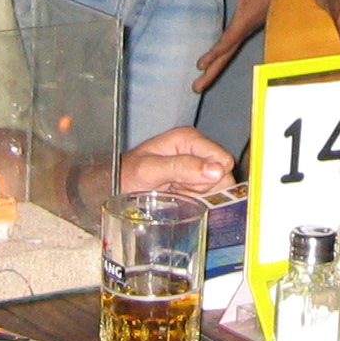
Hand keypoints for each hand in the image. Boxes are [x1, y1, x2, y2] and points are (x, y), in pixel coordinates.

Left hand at [121, 126, 235, 192]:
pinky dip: (199, 201)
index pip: (223, 160)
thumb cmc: (127, 175)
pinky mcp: (195, 182)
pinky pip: (211, 195)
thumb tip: (217, 170)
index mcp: (189, 138)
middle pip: (223, 175)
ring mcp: (197, 167)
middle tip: (179, 189)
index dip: (210, 177)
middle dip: (206, 188)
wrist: (115, 187)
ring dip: (201, 196)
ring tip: (177, 193)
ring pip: (219, 188)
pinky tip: (181, 199)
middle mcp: (197, 150)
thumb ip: (181, 167)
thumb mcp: (149, 170)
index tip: (187, 184)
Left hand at [191, 0, 281, 92]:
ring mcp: (248, 29)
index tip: (200, 65)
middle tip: (196, 88)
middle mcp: (246, 29)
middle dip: (212, 73)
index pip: (227, 41)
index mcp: (245, 20)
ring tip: (200, 83)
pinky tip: (214, 60)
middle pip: (227, 55)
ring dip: (215, 68)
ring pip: (230, 52)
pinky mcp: (248, 26)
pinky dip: (221, 56)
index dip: (214, 53)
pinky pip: (233, 45)